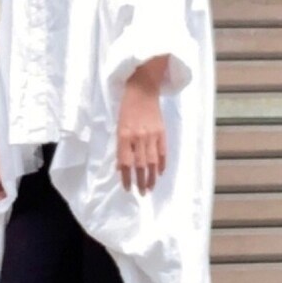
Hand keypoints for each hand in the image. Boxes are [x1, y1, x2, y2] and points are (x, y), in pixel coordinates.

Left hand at [117, 58, 168, 193]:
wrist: (143, 88)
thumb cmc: (127, 108)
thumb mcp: (118, 126)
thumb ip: (120, 147)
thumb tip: (120, 167)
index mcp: (124, 135)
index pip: (125, 162)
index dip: (126, 178)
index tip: (127, 189)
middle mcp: (138, 137)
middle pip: (140, 165)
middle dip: (141, 181)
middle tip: (142, 193)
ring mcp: (151, 134)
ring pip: (152, 161)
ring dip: (152, 177)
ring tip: (151, 188)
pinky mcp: (162, 131)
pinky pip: (163, 151)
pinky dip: (162, 164)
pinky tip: (160, 173)